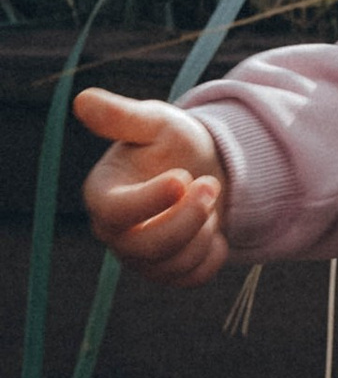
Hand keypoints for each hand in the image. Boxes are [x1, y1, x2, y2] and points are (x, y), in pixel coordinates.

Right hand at [74, 88, 231, 287]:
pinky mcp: (166, 271)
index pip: (114, 213)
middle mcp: (115, 232)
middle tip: (212, 183)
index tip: (183, 178)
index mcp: (102, 194)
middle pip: (144, 248)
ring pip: (171, 265)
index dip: (150, 201)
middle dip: (187, 219)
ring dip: (203, 232)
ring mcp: (140, 256)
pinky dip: (212, 255)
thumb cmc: (171, 143)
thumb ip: (121, 116)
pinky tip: (214, 228)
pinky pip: (191, 278)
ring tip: (211, 198)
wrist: (203, 167)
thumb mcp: (154, 122)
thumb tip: (82, 100)